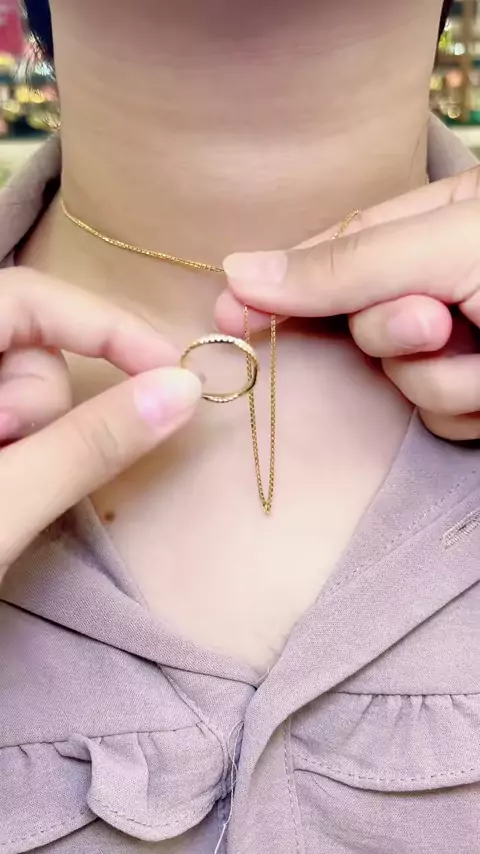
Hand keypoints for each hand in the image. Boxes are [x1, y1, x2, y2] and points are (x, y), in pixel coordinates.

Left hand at [0, 268, 200, 579]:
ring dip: (25, 438)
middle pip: (26, 347)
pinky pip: (11, 412)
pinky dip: (17, 446)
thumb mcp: (8, 502)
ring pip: (20, 387)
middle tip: (12, 464)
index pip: (29, 295)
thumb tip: (185, 388)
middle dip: (39, 410)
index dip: (105, 327)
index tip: (170, 374)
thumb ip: (91, 444)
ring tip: (1, 492)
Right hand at [215, 167, 479, 440]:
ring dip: (439, 378)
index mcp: (437, 223)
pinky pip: (439, 419)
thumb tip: (239, 271)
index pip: (340, 252)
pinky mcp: (473, 396)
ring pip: (403, 383)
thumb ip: (349, 265)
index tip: (229, 313)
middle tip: (437, 323)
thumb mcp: (447, 248)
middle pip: (365, 327)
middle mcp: (444, 283)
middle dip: (392, 333)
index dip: (283, 286)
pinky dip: (465, 408)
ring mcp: (461, 343)